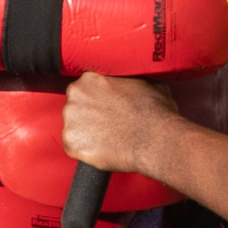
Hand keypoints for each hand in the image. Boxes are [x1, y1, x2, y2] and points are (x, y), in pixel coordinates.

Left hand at [62, 72, 178, 172]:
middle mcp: (75, 97)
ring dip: (86, 132)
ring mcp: (71, 121)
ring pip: (74, 126)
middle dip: (89, 114)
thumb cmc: (153, 110)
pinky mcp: (71, 143)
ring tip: (108, 136)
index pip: (85, 87)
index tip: (104, 106)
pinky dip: (85, 149)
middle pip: (76, 106)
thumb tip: (127, 81)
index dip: (96, 98)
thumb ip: (123, 79)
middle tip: (108, 122)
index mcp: (89, 78)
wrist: (156, 139)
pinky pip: (74, 146)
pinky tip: (103, 147)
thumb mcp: (142, 80)